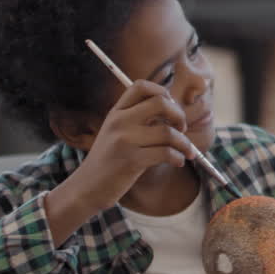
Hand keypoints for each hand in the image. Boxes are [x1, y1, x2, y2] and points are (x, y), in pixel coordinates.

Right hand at [62, 80, 194, 209]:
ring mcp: (124, 141)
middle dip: (179, 115)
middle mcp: (119, 122)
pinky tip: (178, 161)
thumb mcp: (117, 132)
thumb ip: (139, 118)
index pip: (141, 86)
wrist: (87, 187)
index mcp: (116, 112)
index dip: (163, 92)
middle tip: (181, 128)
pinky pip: (166, 153)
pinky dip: (179, 158)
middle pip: (160, 103)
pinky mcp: (131, 160)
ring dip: (184, 143)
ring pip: (168, 132)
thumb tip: (174, 108)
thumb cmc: (110, 160)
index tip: (171, 108)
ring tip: (186, 151)